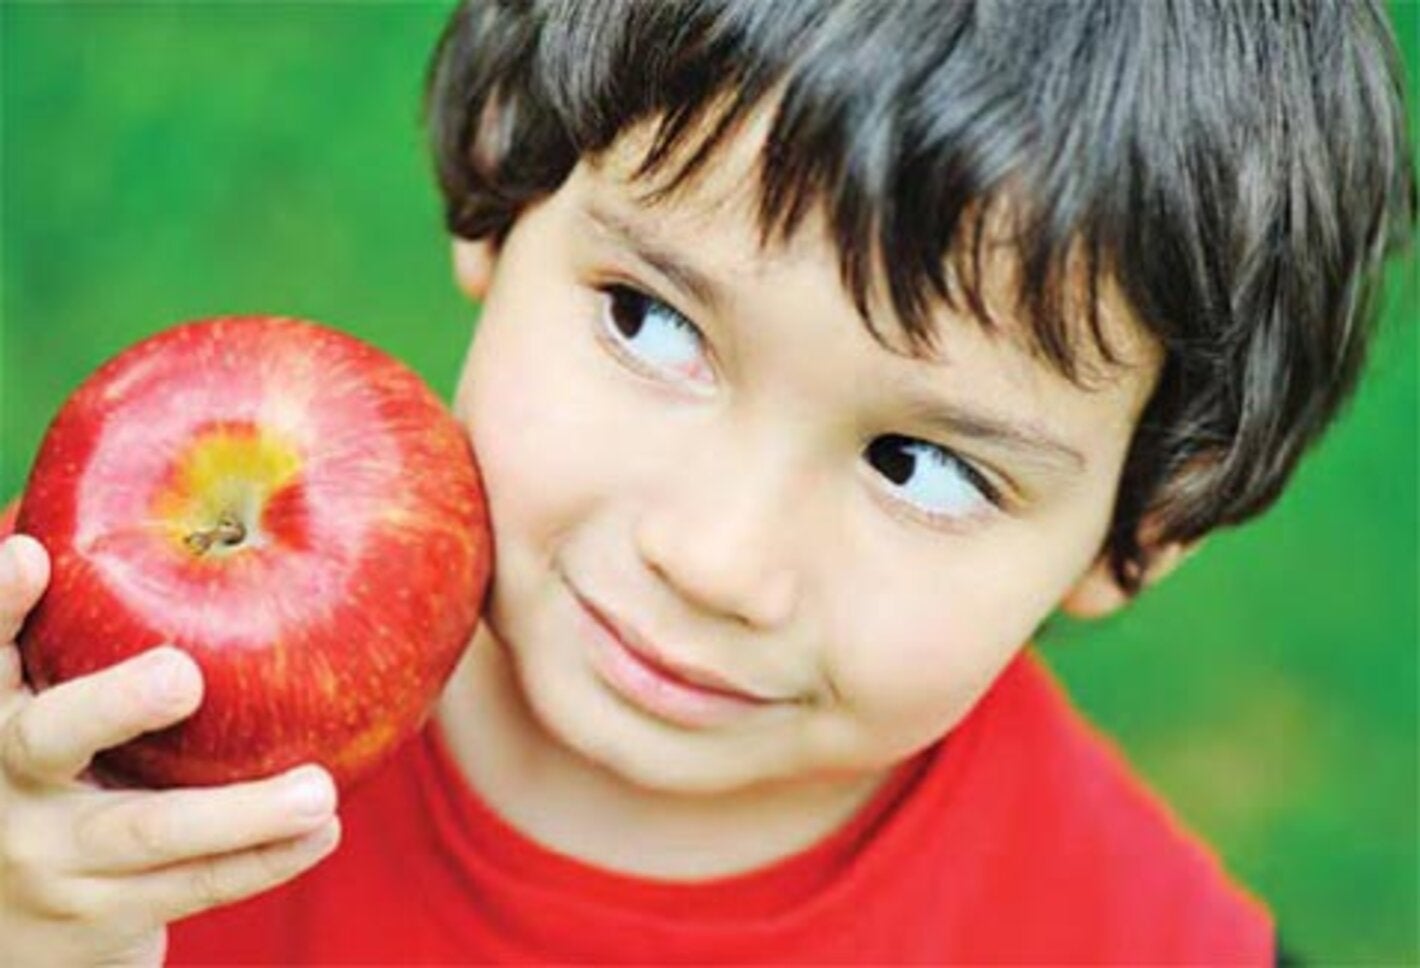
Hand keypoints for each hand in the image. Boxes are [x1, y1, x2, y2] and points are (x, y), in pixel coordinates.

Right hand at [0, 534, 341, 965]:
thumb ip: (85, 635)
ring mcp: (48, 859)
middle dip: (113, 704)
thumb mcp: (49, 700)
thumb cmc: (62, 770)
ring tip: (317, 792)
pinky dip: (264, 860)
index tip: (28, 553)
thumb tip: (205, 513)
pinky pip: (193, 887)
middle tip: (181, 675)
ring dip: (239, 814)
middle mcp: (4, 780)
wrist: (18, 924)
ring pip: (145, 833)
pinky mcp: (100, 917)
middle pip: (49, 737)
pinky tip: (321, 832)